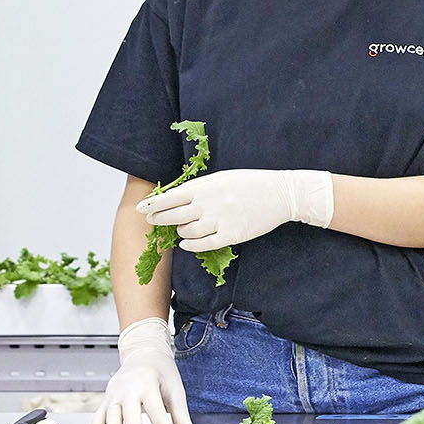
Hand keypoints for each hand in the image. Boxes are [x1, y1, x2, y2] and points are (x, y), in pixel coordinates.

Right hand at [91, 317, 193, 423]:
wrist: (144, 353)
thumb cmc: (161, 372)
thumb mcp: (175, 389)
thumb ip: (180, 414)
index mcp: (148, 383)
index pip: (156, 409)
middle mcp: (128, 387)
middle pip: (129, 412)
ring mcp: (114, 393)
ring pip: (111, 415)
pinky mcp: (106, 398)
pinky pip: (99, 415)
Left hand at [137, 169, 332, 251]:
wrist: (281, 194)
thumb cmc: (251, 183)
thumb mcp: (222, 177)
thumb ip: (199, 187)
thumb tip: (174, 196)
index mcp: (206, 186)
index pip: (170, 197)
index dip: (153, 205)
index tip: (141, 209)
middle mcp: (210, 203)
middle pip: (173, 215)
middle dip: (159, 219)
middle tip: (153, 221)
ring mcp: (220, 220)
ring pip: (186, 232)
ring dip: (180, 231)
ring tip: (182, 228)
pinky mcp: (232, 235)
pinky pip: (202, 245)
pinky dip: (190, 245)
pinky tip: (187, 243)